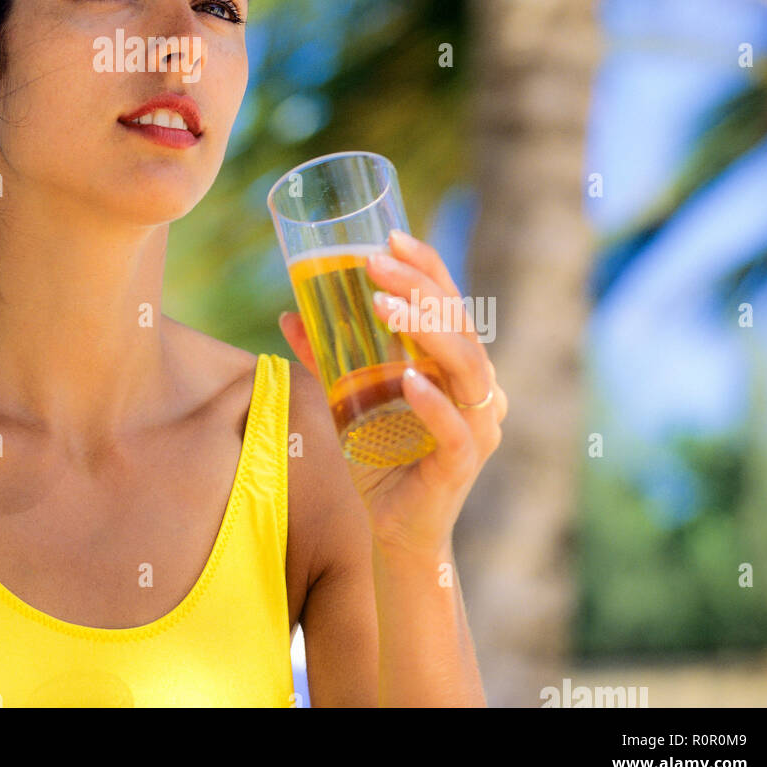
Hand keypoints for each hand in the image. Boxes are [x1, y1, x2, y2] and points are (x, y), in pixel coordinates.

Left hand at [278, 229, 506, 558]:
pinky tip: (408, 380)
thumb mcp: (349, 397)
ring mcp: (478, 426)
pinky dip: (433, 403)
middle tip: (374, 263)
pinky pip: (455, 428)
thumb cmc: (380, 456)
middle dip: (418, 288)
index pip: (451, 302)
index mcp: (457, 365)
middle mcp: (478, 389)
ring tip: (383, 307)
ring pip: (466, 367)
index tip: (390, 235)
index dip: (426, 267)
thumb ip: (326, 357)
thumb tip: (288, 314)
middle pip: (460, 324)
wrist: (395, 531)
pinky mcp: (463, 464)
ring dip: (426, 331)